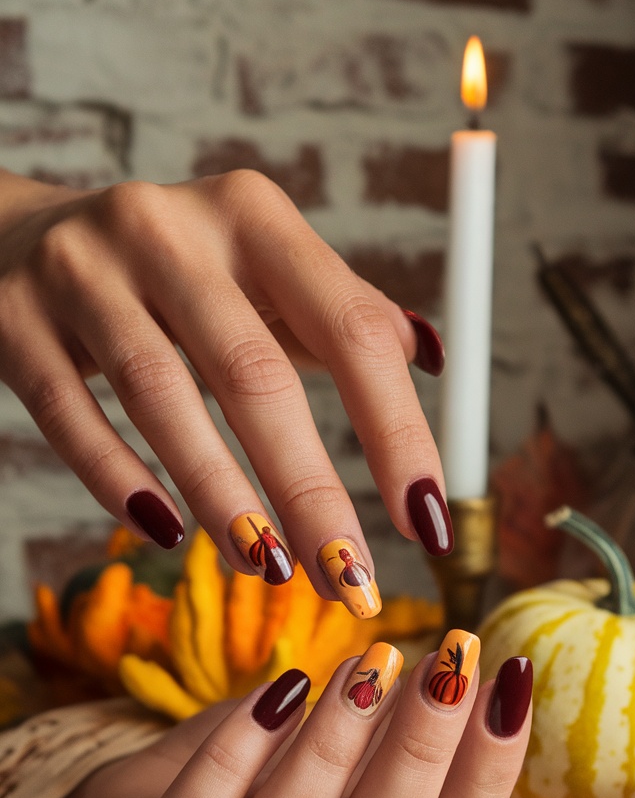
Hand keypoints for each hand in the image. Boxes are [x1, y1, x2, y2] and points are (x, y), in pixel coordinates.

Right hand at [0, 169, 448, 615]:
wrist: (14, 239)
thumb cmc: (168, 274)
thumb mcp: (256, 268)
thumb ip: (336, 309)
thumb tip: (430, 353)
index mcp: (253, 216)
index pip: (349, 328)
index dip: (397, 430)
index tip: (426, 520)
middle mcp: (168, 230)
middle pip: (256, 376)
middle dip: (312, 492)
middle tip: (351, 581)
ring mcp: (82, 273)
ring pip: (162, 400)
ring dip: (225, 498)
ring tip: (271, 568)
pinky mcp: (16, 323)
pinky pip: (73, 417)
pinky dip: (121, 481)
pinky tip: (167, 534)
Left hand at [68, 637, 531, 797]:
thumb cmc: (246, 781)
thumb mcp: (328, 759)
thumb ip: (386, 734)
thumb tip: (462, 666)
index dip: (487, 774)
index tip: (510, 683)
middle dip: (420, 756)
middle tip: (448, 663)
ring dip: (329, 755)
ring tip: (364, 667)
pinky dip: (232, 760)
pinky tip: (273, 692)